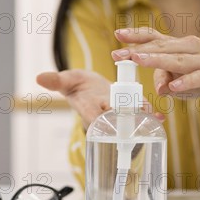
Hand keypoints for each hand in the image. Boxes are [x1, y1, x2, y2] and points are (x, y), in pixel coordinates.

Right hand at [37, 69, 163, 128]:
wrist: (89, 89)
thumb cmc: (76, 85)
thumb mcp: (66, 81)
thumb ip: (56, 80)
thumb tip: (39, 77)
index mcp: (88, 111)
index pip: (93, 117)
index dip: (101, 117)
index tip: (108, 111)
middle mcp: (104, 117)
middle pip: (115, 121)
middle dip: (126, 119)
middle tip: (138, 114)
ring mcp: (117, 116)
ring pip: (130, 120)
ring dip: (141, 118)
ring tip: (152, 115)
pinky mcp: (128, 111)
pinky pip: (140, 115)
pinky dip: (150, 116)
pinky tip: (160, 115)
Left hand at [112, 27, 199, 122]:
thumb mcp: (180, 81)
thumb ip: (166, 81)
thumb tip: (159, 90)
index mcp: (178, 47)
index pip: (154, 37)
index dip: (136, 35)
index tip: (117, 35)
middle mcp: (190, 48)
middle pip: (161, 47)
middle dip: (138, 50)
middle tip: (118, 54)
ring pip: (178, 60)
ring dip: (157, 60)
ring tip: (139, 60)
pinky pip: (199, 77)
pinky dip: (185, 81)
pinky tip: (173, 86)